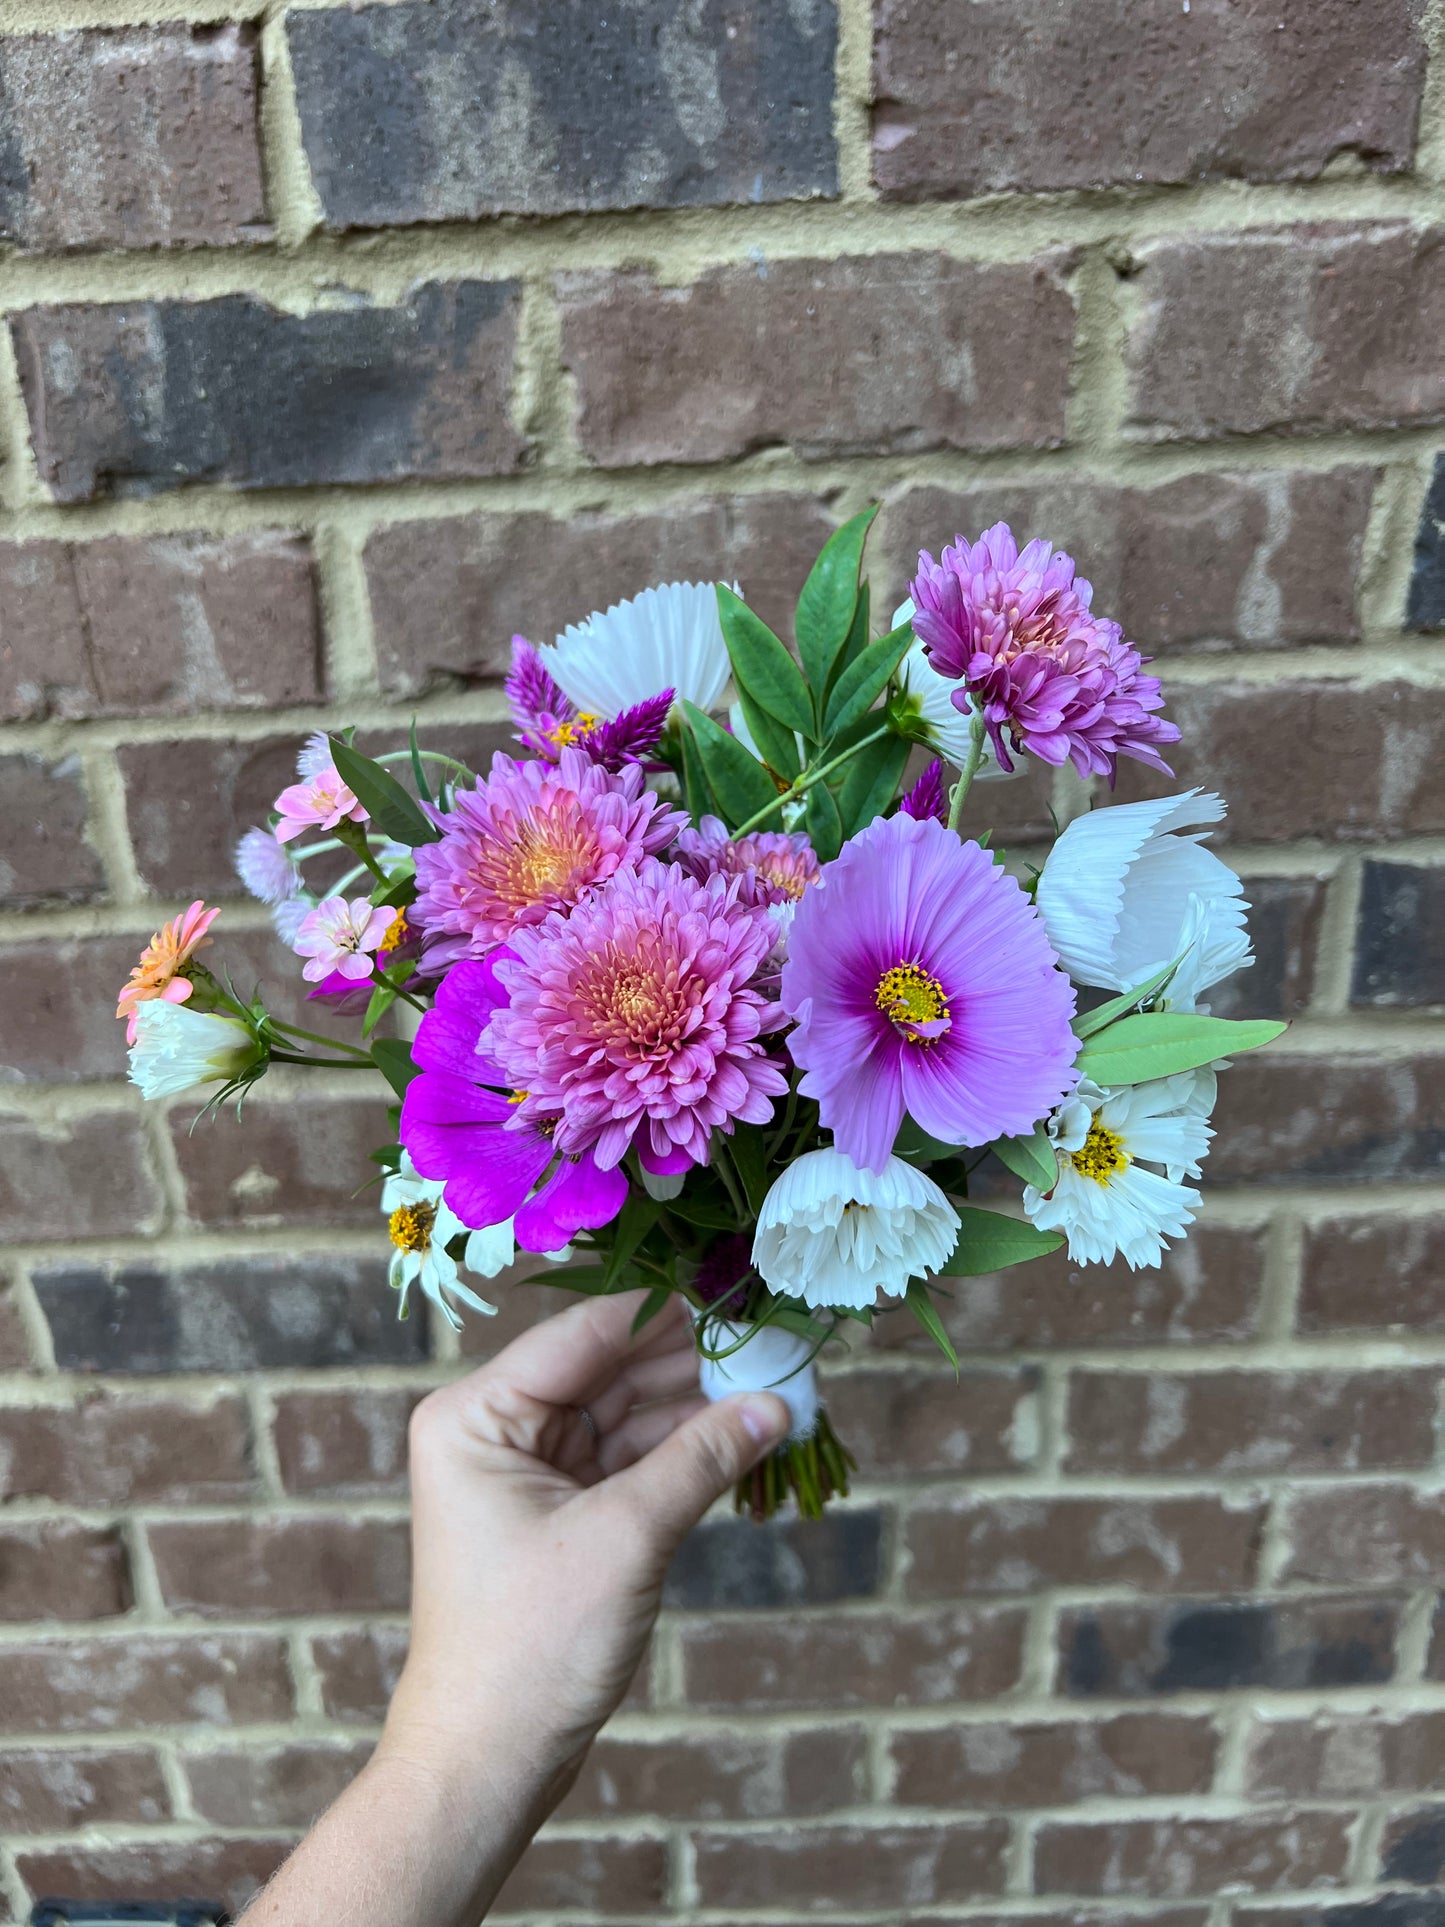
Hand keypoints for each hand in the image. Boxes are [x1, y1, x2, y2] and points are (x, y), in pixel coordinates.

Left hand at [376, 1289, 790, 1841]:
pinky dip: (681, 1452)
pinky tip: (743, 1435)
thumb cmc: (531, 1645)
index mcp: (477, 1414)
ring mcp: (526, 1471)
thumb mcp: (626, 1537)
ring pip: (624, 1415)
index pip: (584, 1335)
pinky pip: (628, 1461)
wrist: (489, 1760)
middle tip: (773, 1343)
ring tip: (774, 1385)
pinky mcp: (558, 1513)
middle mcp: (495, 1429)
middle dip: (690, 1362)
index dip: (665, 1313)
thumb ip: (701, 1459)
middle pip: (607, 1370)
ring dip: (694, 1407)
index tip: (738, 1293)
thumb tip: (779, 1403)